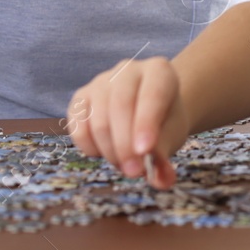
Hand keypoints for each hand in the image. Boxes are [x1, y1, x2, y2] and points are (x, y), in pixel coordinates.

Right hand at [66, 56, 190, 189]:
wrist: (149, 112)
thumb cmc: (163, 122)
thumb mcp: (171, 135)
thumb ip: (165, 155)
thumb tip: (162, 180)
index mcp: (159, 71)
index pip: (152, 94)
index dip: (146, 123)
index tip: (144, 151)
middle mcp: (128, 69)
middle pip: (120, 105)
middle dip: (125, 144)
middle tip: (134, 172)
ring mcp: (101, 81)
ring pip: (98, 118)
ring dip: (110, 150)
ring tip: (125, 166)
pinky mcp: (81, 97)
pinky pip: (78, 126)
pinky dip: (89, 147)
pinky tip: (104, 153)